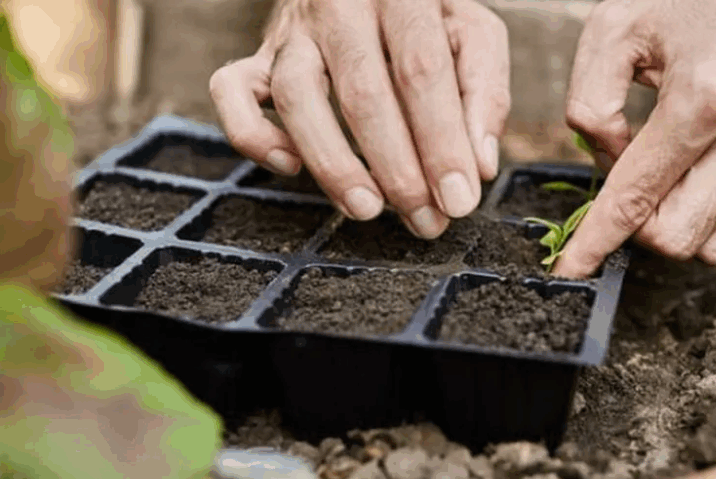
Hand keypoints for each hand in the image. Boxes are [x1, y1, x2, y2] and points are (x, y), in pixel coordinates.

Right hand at [208, 0, 509, 237]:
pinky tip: (292, 168)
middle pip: (362, 91)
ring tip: (367, 209)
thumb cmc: (426, 19)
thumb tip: (479, 166)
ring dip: (332, 163)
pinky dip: (255, 136)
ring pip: (295, 96)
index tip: (459, 199)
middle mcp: (340, 4)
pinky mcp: (259, 54)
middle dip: (396, 167)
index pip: (421, 70)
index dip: (441, 141)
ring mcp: (292, 29)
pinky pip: (231, 92)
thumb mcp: (472, 34)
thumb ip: (484, 91)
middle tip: (424, 219)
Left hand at [553, 0, 715, 276]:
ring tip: (672, 175)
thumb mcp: (615, 30)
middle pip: (677, 236)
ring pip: (714, 247)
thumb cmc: (695, 3)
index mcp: (704, 96)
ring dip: (679, 225)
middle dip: (640, 226)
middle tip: (632, 185)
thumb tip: (606, 165)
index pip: (638, 197)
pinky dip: (715, 221)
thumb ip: (590, 104)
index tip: (572, 268)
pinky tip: (704, 180)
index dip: (596, 241)